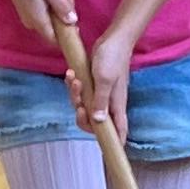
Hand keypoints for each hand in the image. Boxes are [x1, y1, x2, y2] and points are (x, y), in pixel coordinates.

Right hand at [0, 0, 77, 56]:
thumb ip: (62, 6)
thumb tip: (73, 22)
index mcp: (38, 20)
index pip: (56, 39)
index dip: (68, 31)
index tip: (72, 11)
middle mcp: (32, 22)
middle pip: (56, 22)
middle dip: (65, 2)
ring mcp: (29, 14)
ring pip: (52, 11)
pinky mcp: (28, 6)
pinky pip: (46, 5)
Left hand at [84, 25, 135, 142]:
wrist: (114, 38)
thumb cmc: (112, 58)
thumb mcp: (104, 80)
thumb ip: (100, 101)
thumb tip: (98, 121)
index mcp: (116, 105)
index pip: (119, 132)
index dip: (114, 144)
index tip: (106, 151)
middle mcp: (109, 103)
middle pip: (94, 123)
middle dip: (82, 116)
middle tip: (79, 106)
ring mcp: (101, 93)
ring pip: (84, 106)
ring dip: (75, 95)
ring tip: (74, 80)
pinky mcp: (93, 84)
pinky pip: (81, 92)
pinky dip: (73, 85)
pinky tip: (70, 74)